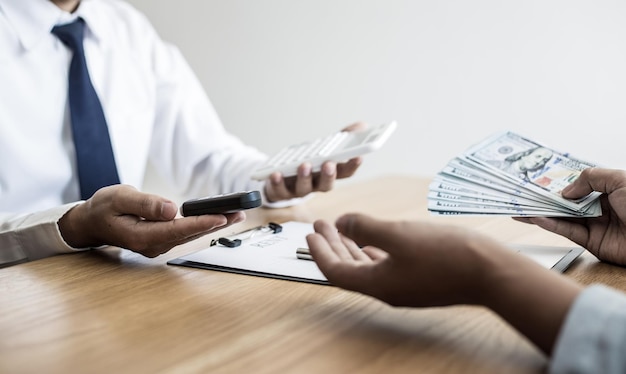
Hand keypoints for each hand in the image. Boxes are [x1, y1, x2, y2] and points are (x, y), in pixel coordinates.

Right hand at [58, 185, 244, 256]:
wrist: (91, 222)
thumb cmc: (103, 208)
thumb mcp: (119, 198)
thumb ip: (145, 203)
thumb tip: (171, 209)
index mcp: (141, 237)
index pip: (176, 230)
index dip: (200, 223)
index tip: (221, 217)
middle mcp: (152, 246)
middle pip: (189, 235)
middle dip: (216, 224)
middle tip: (240, 214)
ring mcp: (158, 245)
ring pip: (190, 235)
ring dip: (213, 225)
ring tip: (236, 215)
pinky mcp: (162, 240)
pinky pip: (185, 234)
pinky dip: (202, 225)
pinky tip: (218, 218)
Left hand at [263, 122, 364, 202]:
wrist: (281, 176)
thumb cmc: (308, 161)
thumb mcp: (325, 147)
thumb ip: (343, 137)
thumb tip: (362, 125)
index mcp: (329, 173)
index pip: (346, 172)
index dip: (353, 166)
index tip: (358, 156)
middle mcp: (316, 184)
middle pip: (326, 185)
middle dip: (328, 175)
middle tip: (329, 164)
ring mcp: (299, 189)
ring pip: (304, 188)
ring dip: (304, 177)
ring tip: (304, 165)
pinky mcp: (281, 192)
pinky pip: (280, 190)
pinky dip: (278, 183)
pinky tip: (276, 173)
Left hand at [306, 213, 581, 354]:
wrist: (492, 272)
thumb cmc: (447, 254)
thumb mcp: (398, 234)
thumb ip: (365, 227)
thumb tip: (342, 223)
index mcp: (378, 283)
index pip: (336, 271)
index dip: (319, 252)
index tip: (310, 234)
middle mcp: (388, 289)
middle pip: (350, 269)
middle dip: (333, 245)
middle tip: (321, 225)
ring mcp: (405, 286)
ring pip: (367, 267)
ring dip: (352, 246)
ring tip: (342, 227)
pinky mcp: (420, 279)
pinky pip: (386, 266)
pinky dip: (373, 251)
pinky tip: (374, 240)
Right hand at [514, 168, 625, 264]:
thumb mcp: (619, 180)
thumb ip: (590, 178)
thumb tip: (566, 192)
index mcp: (610, 190)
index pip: (579, 185)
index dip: (559, 183)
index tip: (538, 180)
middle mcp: (602, 207)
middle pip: (567, 202)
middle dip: (545, 198)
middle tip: (522, 195)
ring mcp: (596, 226)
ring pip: (563, 218)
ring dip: (542, 213)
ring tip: (520, 207)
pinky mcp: (593, 244)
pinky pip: (568, 232)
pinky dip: (551, 225)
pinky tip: (537, 218)